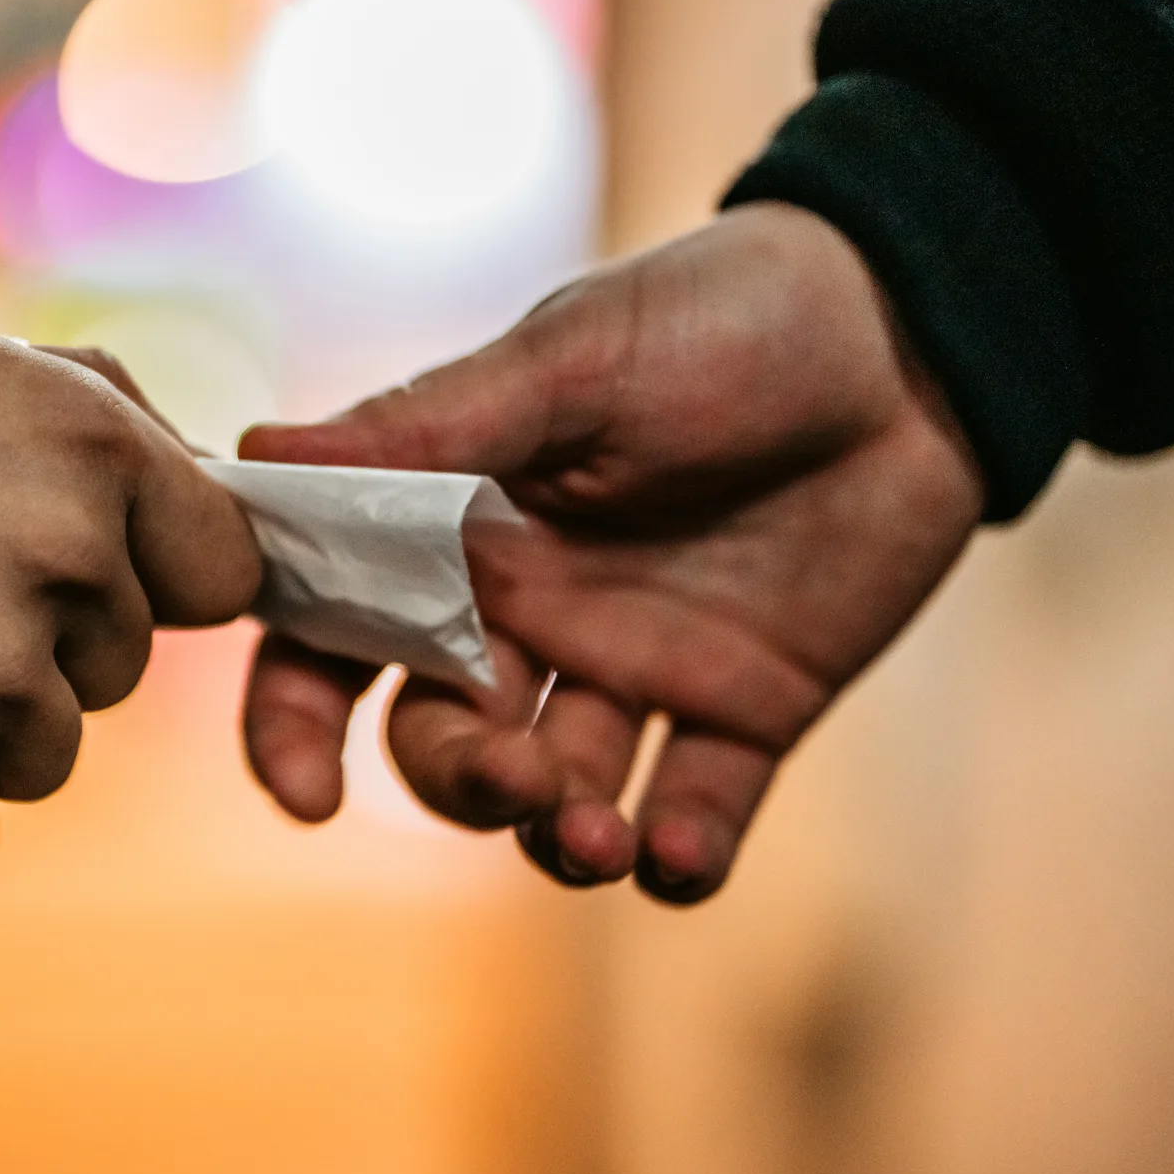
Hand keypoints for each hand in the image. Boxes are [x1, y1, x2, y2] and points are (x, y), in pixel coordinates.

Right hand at [240, 203, 983, 900]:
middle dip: (459, 782)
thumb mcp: (575, 361)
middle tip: (520, 779)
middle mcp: (535, 613)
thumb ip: (431, 428)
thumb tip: (254, 459)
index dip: (297, 723)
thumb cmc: (728, 315)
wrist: (918, 332)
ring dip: (559, 838)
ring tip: (600, 840)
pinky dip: (677, 858)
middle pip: (443, 740)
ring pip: (558, 796)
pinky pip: (694, 812)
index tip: (309, 796)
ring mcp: (639, 667)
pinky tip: (675, 854)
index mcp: (466, 530)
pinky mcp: (746, 706)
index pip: (340, 639)